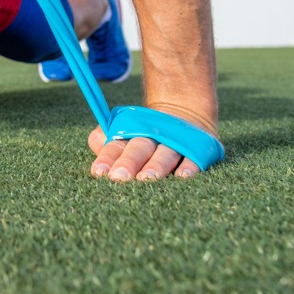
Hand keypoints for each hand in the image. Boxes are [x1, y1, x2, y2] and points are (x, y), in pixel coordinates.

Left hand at [87, 125, 202, 180]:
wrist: (183, 114)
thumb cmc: (145, 134)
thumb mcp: (124, 132)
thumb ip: (104, 140)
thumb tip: (97, 141)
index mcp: (130, 134)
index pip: (115, 145)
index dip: (107, 158)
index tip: (98, 172)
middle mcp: (152, 138)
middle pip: (139, 148)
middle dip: (129, 162)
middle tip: (119, 177)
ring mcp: (175, 143)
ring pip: (164, 154)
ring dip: (156, 166)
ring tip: (146, 179)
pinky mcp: (196, 148)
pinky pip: (193, 158)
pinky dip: (189, 166)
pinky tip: (183, 176)